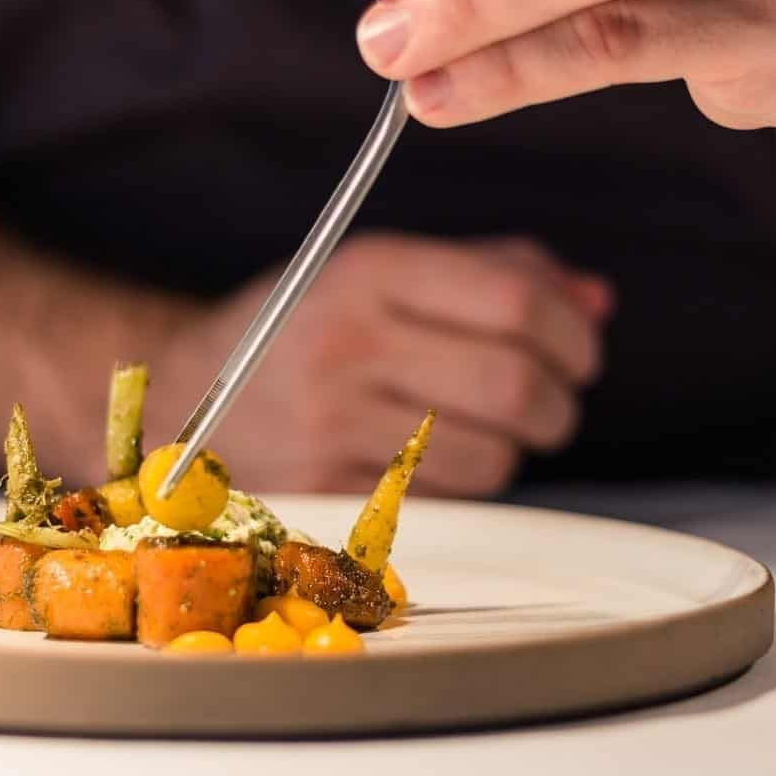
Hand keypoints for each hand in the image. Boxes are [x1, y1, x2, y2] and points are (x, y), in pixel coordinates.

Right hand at [147, 232, 612, 496]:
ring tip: (486, 431)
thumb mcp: (381, 273)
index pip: (515, 300)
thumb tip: (596, 302)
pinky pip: (442, 502)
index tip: (579, 349)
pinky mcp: (325, 493)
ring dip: (512, 451)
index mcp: (367, 273)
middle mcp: (347, 345)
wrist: (180, 392)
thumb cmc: (300, 329)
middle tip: (552, 401)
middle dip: (559, 401)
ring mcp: (332, 426)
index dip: (573, 332)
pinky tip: (436, 461)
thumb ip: (494, 274)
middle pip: (515, 382)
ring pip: (491, 455)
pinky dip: (462, 487)